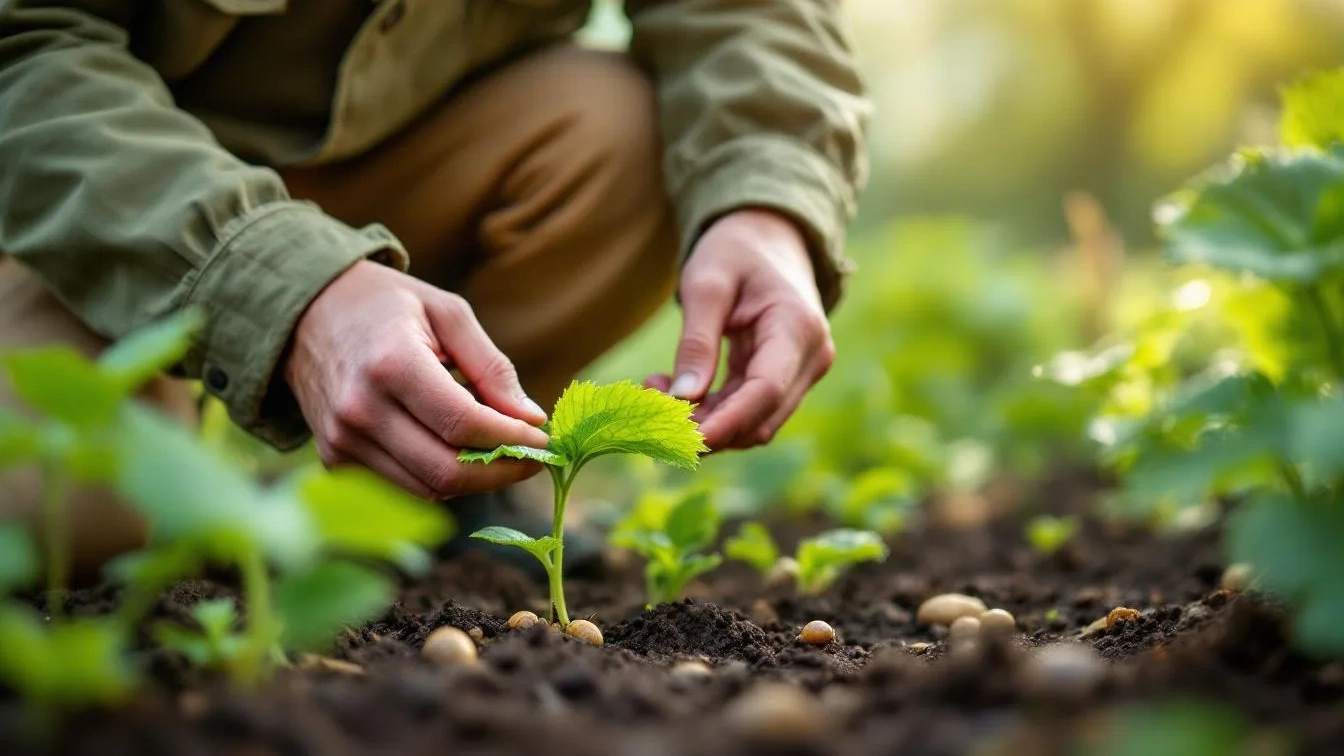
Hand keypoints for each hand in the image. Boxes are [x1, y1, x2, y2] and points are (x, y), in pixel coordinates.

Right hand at [285, 261, 549, 498]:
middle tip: (532, 460)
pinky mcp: (334, 458)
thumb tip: (531, 418)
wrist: (305, 314)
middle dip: (501, 472)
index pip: (463, 424)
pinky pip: (402, 485)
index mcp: (391, 364)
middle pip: (446, 469)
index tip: (543, 439)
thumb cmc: (387, 306)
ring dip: (473, 480)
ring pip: (426, 487)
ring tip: (501, 455)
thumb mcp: (447, 313)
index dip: (511, 440)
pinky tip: (458, 453)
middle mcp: (360, 409)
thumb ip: (491, 366)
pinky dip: (438, 478)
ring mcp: (342, 439)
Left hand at [645, 209, 834, 449]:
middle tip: (647, 411)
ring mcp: (802, 372)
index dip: (726, 422)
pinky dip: (710, 411)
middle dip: (706, 427)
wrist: (767, 237)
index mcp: (798, 328)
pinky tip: (671, 390)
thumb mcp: (706, 283)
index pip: (767, 391)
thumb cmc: (735, 251)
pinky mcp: (784, 379)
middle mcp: (811, 357)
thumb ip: (696, 341)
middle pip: (761, 418)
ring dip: (703, 422)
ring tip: (653, 391)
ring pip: (753, 422)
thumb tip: (683, 400)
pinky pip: (748, 410)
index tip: (683, 440)